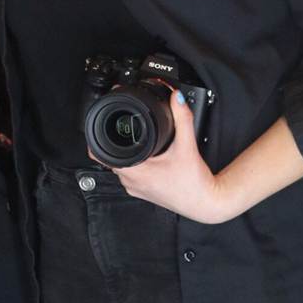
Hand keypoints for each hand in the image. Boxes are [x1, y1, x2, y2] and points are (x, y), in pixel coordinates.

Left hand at [113, 89, 232, 223]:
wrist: (207, 203)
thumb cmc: (195, 183)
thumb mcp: (187, 146)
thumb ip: (182, 118)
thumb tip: (175, 98)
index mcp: (135, 172)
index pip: (100, 154)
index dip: (96, 138)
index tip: (100, 125)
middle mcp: (132, 183)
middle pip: (110, 158)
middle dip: (114, 141)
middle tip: (121, 128)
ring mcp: (136, 189)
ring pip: (120, 167)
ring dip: (124, 153)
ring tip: (134, 141)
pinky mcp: (144, 192)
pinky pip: (130, 175)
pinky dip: (133, 164)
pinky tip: (145, 157)